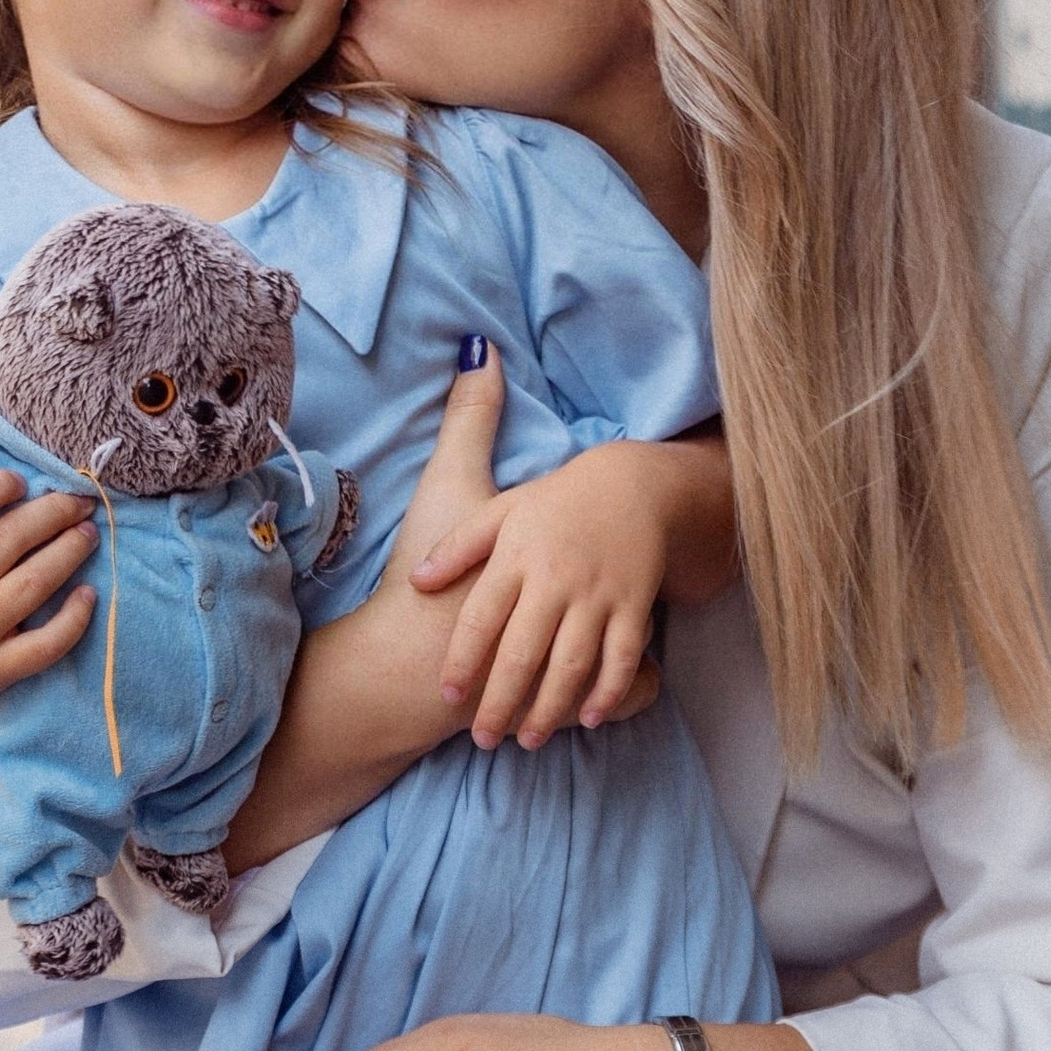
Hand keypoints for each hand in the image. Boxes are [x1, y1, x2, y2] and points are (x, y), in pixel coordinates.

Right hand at [225, 348, 660, 864]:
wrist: (400, 668)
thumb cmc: (424, 583)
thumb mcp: (449, 491)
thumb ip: (469, 422)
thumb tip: (480, 348)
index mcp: (544, 556)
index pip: (598, 538)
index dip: (622, 527)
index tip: (633, 518)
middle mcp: (562, 608)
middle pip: (621, 593)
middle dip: (637, 583)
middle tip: (650, 567)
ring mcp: (558, 662)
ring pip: (625, 652)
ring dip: (637, 647)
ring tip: (647, 634)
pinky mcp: (546, 702)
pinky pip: (607, 699)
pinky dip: (620, 693)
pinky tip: (624, 684)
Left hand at [411, 434, 733, 749]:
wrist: (631, 483)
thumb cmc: (556, 502)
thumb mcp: (501, 510)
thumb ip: (458, 547)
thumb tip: (417, 582)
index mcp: (516, 557)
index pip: (480, 618)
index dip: (462, 661)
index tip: (448, 695)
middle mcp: (555, 580)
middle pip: (522, 653)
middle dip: (500, 702)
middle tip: (482, 739)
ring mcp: (597, 595)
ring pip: (571, 663)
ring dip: (549, 708)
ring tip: (526, 740)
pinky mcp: (634, 604)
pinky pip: (622, 656)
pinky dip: (608, 691)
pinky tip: (588, 719)